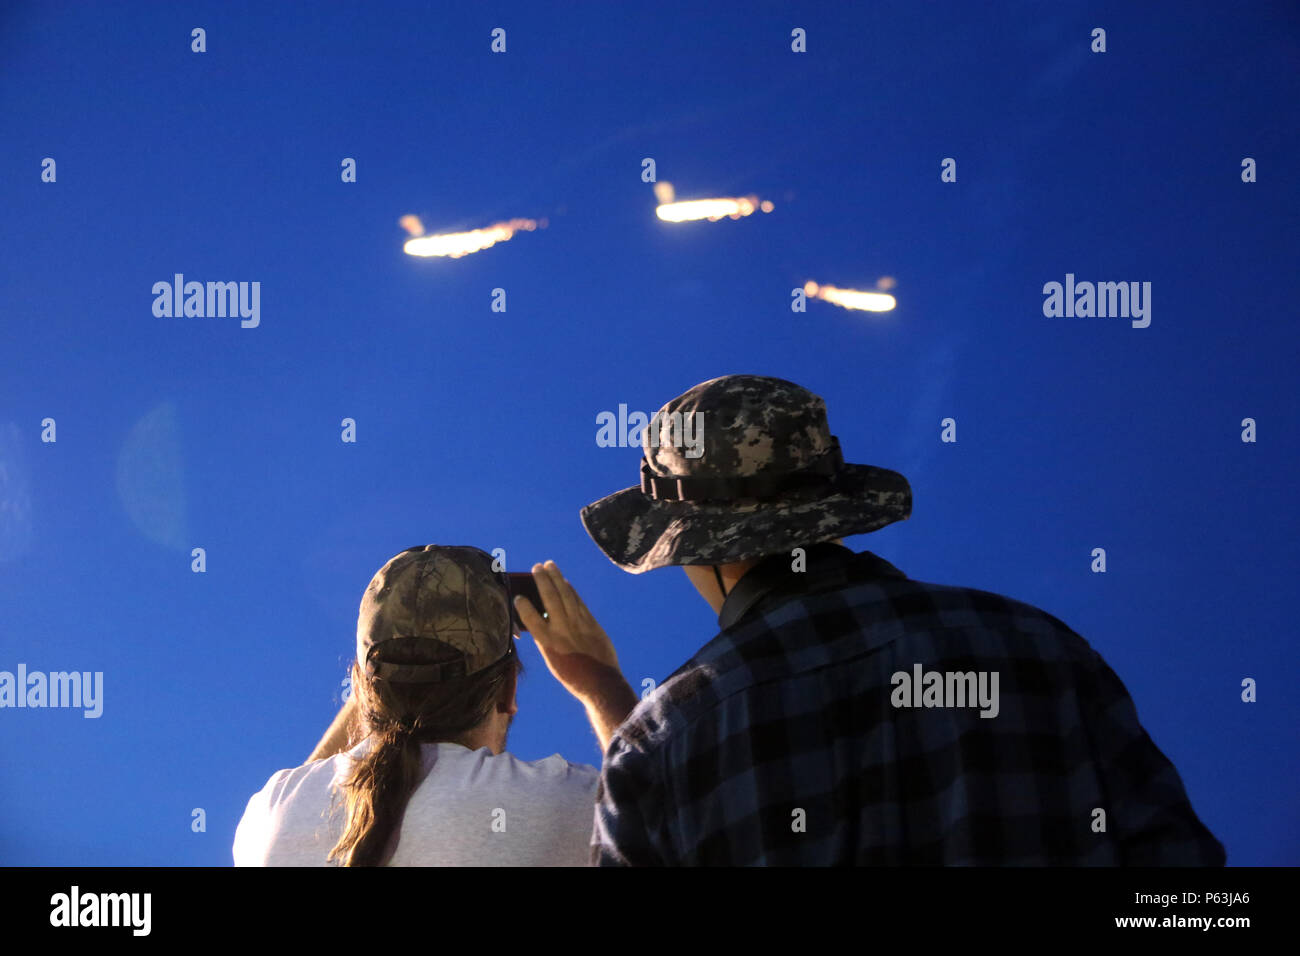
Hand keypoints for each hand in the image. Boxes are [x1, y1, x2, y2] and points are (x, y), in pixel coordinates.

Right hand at [513, 561, 623, 703]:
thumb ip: (545, 638)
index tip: (518, 596)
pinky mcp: (591, 622)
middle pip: (550, 598)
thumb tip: (539, 619)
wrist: (600, 683)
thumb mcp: (551, 659)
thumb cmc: (571, 675)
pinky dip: (571, 590)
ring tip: (549, 564)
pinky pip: (579, 601)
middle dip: (542, 580)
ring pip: (566, 594)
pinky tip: (565, 582)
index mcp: (547, 643)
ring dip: (557, 577)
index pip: (530, 618)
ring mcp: (579, 624)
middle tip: (536, 567)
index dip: (523, 605)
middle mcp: (562, 630)